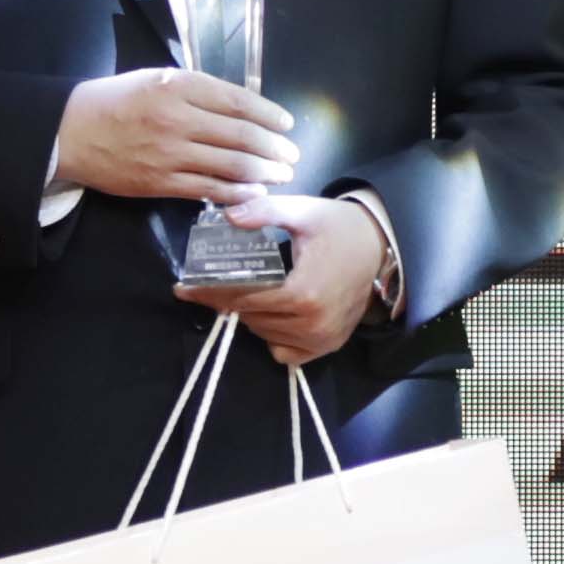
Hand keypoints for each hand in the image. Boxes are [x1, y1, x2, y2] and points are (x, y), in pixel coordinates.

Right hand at [55, 65, 297, 205]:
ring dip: (262, 172)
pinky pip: (207, 189)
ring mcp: (170, 154)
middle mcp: (177, 119)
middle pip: (240, 135)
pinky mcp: (160, 182)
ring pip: (229, 165)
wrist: (72, 132)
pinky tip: (254, 192)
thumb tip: (240, 105)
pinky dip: (235, 192)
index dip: (268, 114)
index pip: (236, 101)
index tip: (286, 123)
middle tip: (292, 155)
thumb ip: (196, 90)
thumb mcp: (157, 79)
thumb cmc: (117, 100)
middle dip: (273, 147)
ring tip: (281, 174)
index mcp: (179, 87)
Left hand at [186, 187, 389, 365]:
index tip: (182, 289)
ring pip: (264, 334)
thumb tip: (227, 216)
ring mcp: (321, 340)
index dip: (208, 294)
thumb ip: (264, 212)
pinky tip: (272, 314)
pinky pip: (284, 352)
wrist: (380, 247)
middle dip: (227, 301)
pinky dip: (272, 337)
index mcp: (302, 293)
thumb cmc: (339, 227)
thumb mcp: (301, 211)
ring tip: (246, 293)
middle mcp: (312, 323)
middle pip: (250, 318)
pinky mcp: (327, 347)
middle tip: (212, 285)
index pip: (242, 298)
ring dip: (250, 316)